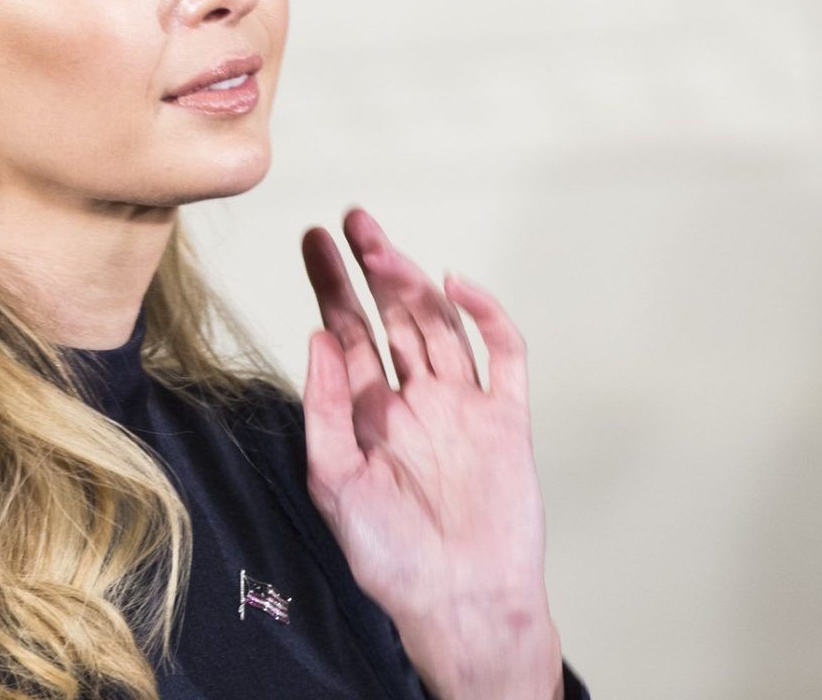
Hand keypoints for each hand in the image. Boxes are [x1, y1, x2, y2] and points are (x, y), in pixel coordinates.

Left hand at [299, 207, 560, 699]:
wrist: (460, 601)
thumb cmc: (391, 557)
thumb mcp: (333, 483)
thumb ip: (323, 409)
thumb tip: (316, 339)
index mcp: (370, 414)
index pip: (347, 333)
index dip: (332, 286)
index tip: (314, 240)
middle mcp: (416, 400)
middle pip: (393, 316)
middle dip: (373, 267)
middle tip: (354, 220)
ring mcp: (463, 405)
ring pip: (440, 324)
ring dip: (415, 280)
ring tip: (384, 245)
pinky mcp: (506, 418)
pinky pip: (502, 355)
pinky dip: (485, 315)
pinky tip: (456, 286)